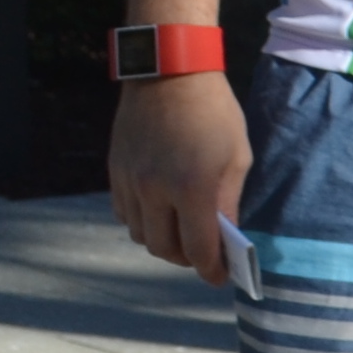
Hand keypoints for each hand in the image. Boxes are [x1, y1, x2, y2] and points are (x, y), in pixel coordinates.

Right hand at [110, 68, 252, 279]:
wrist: (169, 74)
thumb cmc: (214, 113)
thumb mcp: (237, 156)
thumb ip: (228, 201)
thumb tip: (226, 238)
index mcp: (192, 188)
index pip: (198, 248)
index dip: (210, 270)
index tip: (220, 278)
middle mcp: (155, 190)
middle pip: (164, 249)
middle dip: (187, 260)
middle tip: (204, 256)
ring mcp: (130, 181)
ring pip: (141, 235)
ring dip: (163, 242)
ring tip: (182, 234)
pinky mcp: (115, 171)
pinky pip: (125, 214)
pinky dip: (142, 223)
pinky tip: (160, 213)